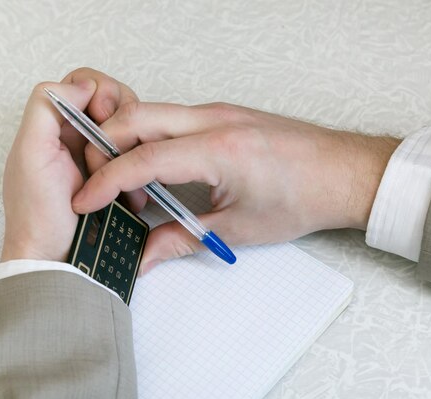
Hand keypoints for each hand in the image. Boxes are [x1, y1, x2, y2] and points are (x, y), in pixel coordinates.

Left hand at [1, 68, 137, 261]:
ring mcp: (100, 156)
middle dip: (122, 122)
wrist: (56, 258)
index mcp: (55, 123)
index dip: (101, 92)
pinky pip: (139, 157)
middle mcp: (78, 135)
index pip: (86, 82)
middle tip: (114, 152)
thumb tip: (83, 84)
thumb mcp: (30, 153)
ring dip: (134, 147)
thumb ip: (46, 107)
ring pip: (130, 129)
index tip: (103, 118)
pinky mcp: (118, 176)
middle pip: (114, 102)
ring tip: (123, 176)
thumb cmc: (38, 214)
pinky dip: (141, 168)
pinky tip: (133, 189)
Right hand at [72, 102, 398, 272]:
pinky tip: (153, 170)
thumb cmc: (304, 196)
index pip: (143, 159)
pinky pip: (171, 118)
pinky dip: (150, 139)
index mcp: (218, 148)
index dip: (106, 182)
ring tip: (127, 187)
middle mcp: (213, 119)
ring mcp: (217, 111)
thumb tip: (145, 255)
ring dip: (127, 143)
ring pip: (151, 113)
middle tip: (94, 183)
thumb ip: (181, 239)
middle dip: (102, 147)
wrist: (344, 172)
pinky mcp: (221, 114)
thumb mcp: (239, 228)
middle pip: (136, 118)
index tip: (85, 200)